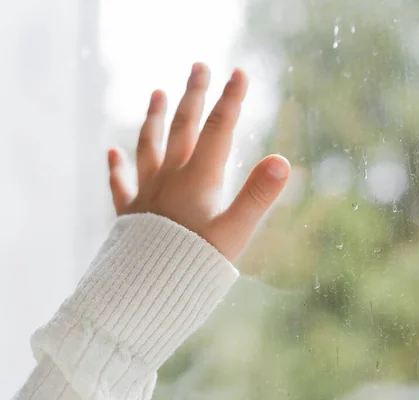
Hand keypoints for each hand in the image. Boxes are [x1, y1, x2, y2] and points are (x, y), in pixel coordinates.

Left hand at [106, 63, 289, 260]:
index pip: (218, 130)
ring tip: (156, 93)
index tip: (239, 73)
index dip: (231, 100)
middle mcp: (170, 178)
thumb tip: (282, 160)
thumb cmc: (194, 266)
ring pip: (149, 146)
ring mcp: (147, 194)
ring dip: (154, 118)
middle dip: (194, 95)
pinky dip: (115, 168)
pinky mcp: (130, 215)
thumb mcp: (235, 232)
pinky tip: (111, 153)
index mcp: (198, 179)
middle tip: (199, 66)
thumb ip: (258, 195)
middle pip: (183, 127)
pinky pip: (121, 184)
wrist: (145, 294)